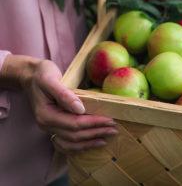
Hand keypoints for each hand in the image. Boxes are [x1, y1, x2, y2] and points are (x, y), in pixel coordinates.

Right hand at [1, 55, 117, 152]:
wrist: (30, 76)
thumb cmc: (41, 74)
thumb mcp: (51, 80)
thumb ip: (64, 95)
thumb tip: (81, 109)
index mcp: (46, 115)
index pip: (74, 123)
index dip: (93, 123)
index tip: (110, 120)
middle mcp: (46, 125)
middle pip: (74, 135)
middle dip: (95, 132)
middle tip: (114, 129)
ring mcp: (49, 127)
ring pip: (71, 142)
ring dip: (89, 141)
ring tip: (106, 137)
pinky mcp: (53, 126)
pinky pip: (66, 142)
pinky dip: (80, 144)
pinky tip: (92, 141)